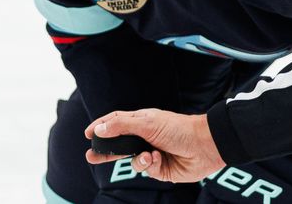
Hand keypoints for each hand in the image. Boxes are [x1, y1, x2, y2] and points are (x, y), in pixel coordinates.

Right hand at [84, 109, 225, 182]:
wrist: (204, 146)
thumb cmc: (178, 128)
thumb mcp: (147, 122)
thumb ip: (121, 125)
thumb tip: (99, 128)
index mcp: (141, 121)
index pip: (116, 122)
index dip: (101, 127)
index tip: (87, 134)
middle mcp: (145, 137)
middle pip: (119, 145)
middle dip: (106, 152)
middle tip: (90, 157)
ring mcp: (152, 153)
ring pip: (132, 161)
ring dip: (137, 160)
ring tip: (148, 156)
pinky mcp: (160, 169)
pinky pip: (146, 170)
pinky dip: (151, 165)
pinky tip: (160, 159)